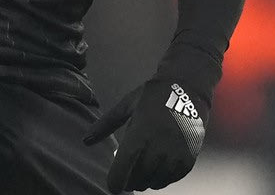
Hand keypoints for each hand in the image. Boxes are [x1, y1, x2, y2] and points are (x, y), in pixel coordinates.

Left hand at [84, 80, 206, 192]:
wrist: (188, 90)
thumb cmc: (153, 97)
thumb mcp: (127, 105)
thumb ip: (105, 124)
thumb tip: (86, 141)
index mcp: (139, 134)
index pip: (122, 171)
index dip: (115, 182)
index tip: (113, 184)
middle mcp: (158, 148)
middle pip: (137, 180)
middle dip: (129, 179)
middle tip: (129, 169)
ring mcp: (175, 156)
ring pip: (153, 183)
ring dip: (145, 179)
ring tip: (144, 164)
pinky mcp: (188, 160)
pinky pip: (169, 180)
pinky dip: (160, 177)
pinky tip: (158, 164)